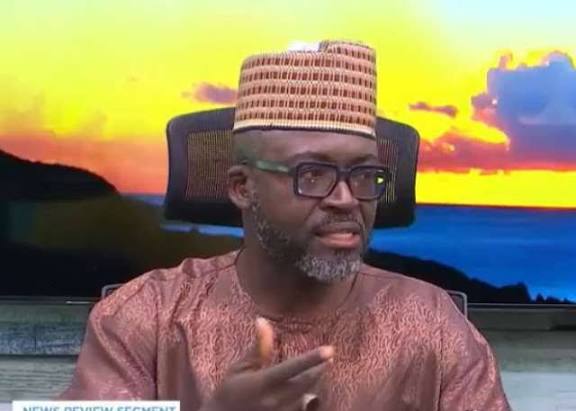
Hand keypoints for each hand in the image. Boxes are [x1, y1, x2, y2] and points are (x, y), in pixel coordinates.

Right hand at [202, 317, 332, 410]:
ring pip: (306, 397)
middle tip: (328, 358)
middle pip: (307, 383)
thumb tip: (262, 320)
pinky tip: (303, 391)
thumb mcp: (240, 368)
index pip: (293, 368)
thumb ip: (258, 347)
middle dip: (319, 369)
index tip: (330, 349)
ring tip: (314, 372)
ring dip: (312, 384)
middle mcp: (274, 401)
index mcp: (262, 383)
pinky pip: (301, 409)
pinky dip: (304, 399)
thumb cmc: (229, 392)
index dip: (313, 358)